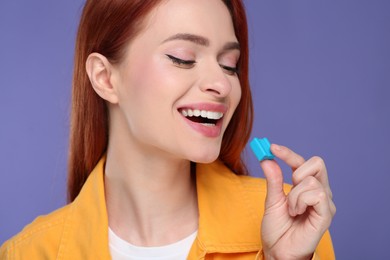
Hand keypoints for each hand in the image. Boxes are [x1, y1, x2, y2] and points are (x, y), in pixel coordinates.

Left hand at [260, 144, 335, 259]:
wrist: (277, 251)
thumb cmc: (277, 229)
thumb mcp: (272, 200)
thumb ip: (273, 180)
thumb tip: (267, 159)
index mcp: (306, 187)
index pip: (303, 162)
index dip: (288, 153)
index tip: (271, 147)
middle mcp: (319, 192)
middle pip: (317, 163)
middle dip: (297, 169)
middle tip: (288, 185)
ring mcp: (325, 203)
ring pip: (312, 180)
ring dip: (294, 194)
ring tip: (291, 209)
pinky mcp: (326, 214)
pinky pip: (318, 194)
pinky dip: (301, 201)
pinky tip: (296, 213)